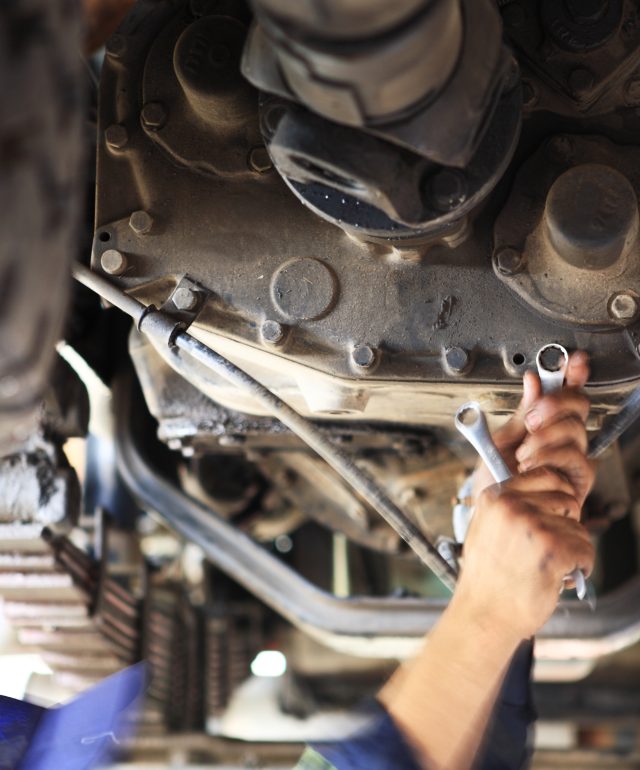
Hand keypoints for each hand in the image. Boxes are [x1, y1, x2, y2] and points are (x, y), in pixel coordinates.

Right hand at [458, 468, 594, 640]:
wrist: (484, 614)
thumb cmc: (486, 577)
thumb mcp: (484, 528)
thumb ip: (508, 506)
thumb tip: (540, 493)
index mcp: (495, 496)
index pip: (546, 476)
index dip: (556, 498)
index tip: (552, 517)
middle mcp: (512, 505)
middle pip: (567, 500)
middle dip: (567, 524)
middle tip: (551, 547)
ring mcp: (533, 525)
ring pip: (578, 527)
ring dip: (573, 549)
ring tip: (550, 567)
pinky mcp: (553, 549)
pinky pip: (585, 550)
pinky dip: (580, 567)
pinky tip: (559, 577)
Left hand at [473, 351, 593, 506]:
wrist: (491, 513)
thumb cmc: (495, 482)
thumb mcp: (499, 441)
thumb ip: (519, 413)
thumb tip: (533, 381)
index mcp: (544, 424)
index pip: (567, 394)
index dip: (574, 375)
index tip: (574, 361)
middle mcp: (563, 439)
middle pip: (578, 405)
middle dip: (553, 405)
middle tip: (530, 420)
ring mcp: (571, 458)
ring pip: (575, 430)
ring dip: (544, 438)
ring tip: (523, 454)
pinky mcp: (577, 481)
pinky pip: (576, 459)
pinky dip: (551, 458)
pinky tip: (533, 465)